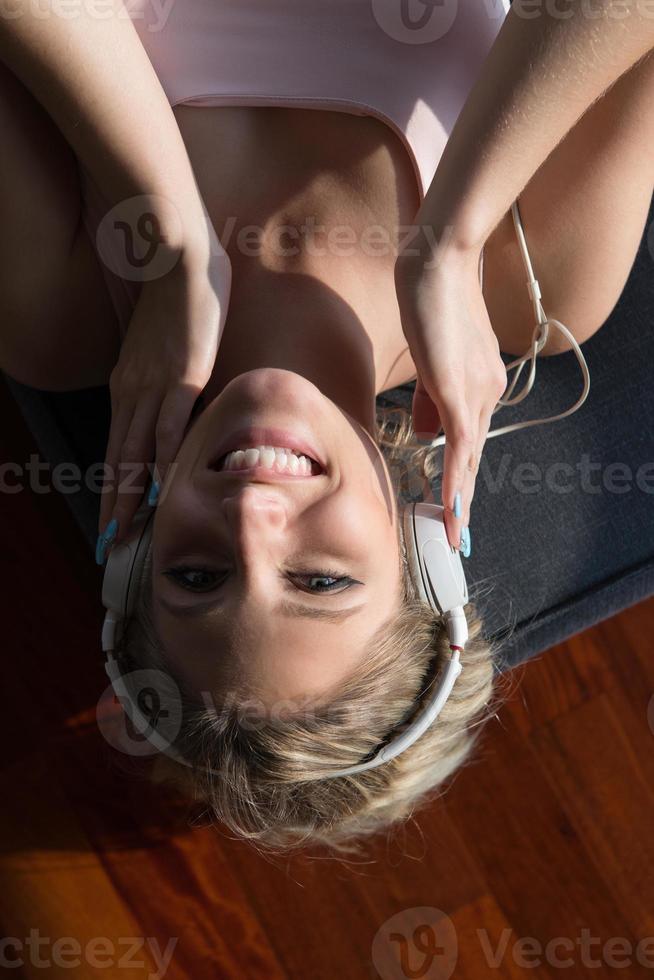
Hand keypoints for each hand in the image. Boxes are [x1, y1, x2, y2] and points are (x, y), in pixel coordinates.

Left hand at [96, 241, 231, 557]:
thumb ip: (171, 367)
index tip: (111, 516)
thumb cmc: (176, 286)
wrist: (172, 249)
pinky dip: (165, 461)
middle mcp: (133, 388)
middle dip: (113, 503)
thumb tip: (183, 389)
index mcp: (128, 381)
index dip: (114, 483)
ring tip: (126, 532)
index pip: (118, 443)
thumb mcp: (166, 338)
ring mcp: (155, 383)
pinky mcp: (183, 375)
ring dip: (130, 495)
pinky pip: (171, 426)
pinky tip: (165, 489)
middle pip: (119, 456)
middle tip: (108, 543)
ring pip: (137, 451)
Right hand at [394, 250, 506, 553]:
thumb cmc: (429, 298)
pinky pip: (459, 446)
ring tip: (453, 531)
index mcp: (480, 383)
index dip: (461, 474)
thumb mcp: (430, 356)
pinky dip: (454, 479)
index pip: (469, 439)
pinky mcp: (458, 391)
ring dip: (459, 498)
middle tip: (456, 533)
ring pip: (469, 458)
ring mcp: (476, 392)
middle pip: (474, 456)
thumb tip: (425, 434)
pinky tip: (450, 505)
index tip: (454, 504)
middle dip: (464, 497)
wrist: (438, 262)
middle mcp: (486, 392)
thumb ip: (429, 397)